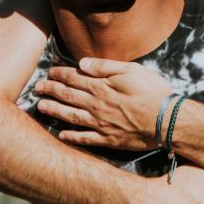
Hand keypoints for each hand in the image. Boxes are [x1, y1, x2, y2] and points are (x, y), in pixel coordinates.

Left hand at [35, 58, 170, 149]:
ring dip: (54, 111)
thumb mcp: (132, 70)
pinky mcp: (107, 139)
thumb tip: (82, 63)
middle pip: (68, 96)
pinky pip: (83, 139)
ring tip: (40, 107)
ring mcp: (100, 124)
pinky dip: (70, 137)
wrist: (166, 120)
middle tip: (37, 88)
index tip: (49, 72)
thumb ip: (105, 66)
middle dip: (51, 90)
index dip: (59, 74)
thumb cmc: (153, 91)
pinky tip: (60, 135)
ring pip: (70, 116)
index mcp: (101, 87)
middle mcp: (96, 106)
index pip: (74, 78)